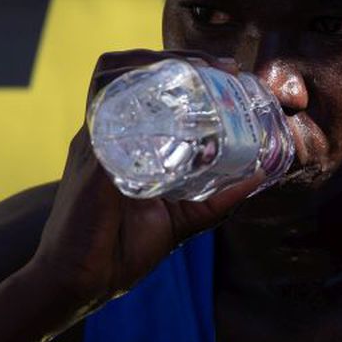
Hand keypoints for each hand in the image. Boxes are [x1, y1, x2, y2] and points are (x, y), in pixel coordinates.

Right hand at [29, 50, 259, 311]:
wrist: (83, 284)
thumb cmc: (122, 249)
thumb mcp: (182, 217)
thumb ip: (217, 198)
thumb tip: (259, 177)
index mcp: (121, 139)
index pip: (139, 80)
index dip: (177, 64)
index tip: (223, 68)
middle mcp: (103, 133)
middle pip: (123, 68)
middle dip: (170, 56)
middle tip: (216, 66)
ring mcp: (94, 144)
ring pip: (111, 80)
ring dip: (151, 65)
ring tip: (195, 71)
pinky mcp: (91, 165)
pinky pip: (107, 120)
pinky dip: (136, 105)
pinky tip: (170, 105)